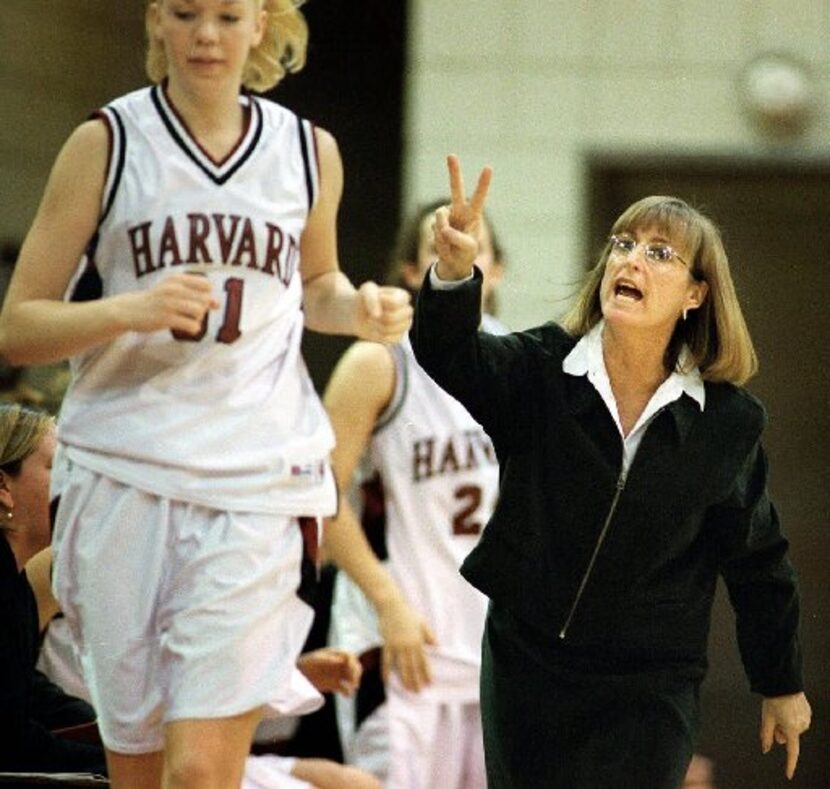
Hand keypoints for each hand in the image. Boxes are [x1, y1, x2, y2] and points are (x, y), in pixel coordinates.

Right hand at [117, 272, 218, 335]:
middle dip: (203, 309)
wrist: (129, 310)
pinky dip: (193, 329)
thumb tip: (217, 303)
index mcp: (176, 279)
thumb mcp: (173, 291)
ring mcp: (169, 303)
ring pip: (199, 311)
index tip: (197, 302)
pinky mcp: (165, 319)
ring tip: (189, 320)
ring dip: (198, 319)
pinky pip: (192, 325)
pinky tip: (185, 328)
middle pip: (205, 299)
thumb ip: (195, 294)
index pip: (206, 285)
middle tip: (191, 314)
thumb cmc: (156, 300)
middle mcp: (173, 288)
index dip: (206, 296)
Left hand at [297, 647, 362, 695]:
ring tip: (352, 689)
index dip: (353, 663)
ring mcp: (336, 674)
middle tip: (354, 682)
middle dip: (356, 674)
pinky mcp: (333, 685)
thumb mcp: (316, 660)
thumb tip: (341, 660)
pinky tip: (347, 695)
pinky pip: (344, 688)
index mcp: (335, 654)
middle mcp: (338, 664)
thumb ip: (328, 660)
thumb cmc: (305, 663)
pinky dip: (347, 692)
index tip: (352, 670)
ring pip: (350, 678)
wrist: (296, 676)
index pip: (350, 657)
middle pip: (353, 667)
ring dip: (353, 683)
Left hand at [354, 281, 412, 343]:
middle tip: (371, 315)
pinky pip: (393, 340)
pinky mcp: (398, 337)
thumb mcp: (366, 290)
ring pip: (396, 330)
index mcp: (402, 296)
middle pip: (396, 317)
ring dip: (380, 327)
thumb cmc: (364, 299)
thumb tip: (378, 315)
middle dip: (381, 317)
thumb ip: (371, 298)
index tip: (375, 302)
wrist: (357, 313)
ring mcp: (404, 325)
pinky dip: (381, 337)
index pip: (395, 303)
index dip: (382, 304)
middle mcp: (406, 310)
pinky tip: (375, 330)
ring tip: (372, 322)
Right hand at [377, 596, 435, 692]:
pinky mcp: (387, 645)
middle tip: (418, 692)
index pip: (423, 661)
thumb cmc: (408, 614)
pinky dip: (386, 672)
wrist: (391, 606)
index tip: (429, 683)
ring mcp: (397, 646)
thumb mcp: (422, 623)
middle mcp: (408, 645)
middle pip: (413, 667)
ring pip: (401, 666)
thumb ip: (429, 636)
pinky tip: (387, 681)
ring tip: (407, 689)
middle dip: (416, 680)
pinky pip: (386, 661)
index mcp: (418, 641)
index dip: (426, 673)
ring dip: (404, 679)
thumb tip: (437, 646)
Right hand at [433, 154, 492, 279]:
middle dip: (454, 172)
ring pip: (440, 218)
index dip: (483, 184)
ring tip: (450, 245)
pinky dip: (438, 240)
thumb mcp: (468, 249)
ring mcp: (446, 215)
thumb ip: (458, 239)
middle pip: (456, 188)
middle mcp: (459, 210)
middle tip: (451, 155)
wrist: (454, 261)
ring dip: (443, 233)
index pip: (479, 197)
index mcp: (473, 214)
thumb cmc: (466, 253)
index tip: (488, 168)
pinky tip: (444, 245)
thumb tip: (444, 230)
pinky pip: (434, 229)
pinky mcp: (436, 222)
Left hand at [760, 692, 811, 778]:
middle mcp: (802, 726)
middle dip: (780, 732)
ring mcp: (807, 719)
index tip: (788, 774)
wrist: (784, 682)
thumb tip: (765, 749)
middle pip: (789, 737)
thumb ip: (766, 735)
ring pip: (793, 729)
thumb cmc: (774, 699)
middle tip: (773, 719)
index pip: (792, 752)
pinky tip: (786, 707)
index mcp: (792, 729)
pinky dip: (791, 718)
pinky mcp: (808, 713)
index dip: (789, 764)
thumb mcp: (766, 718)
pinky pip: (798, 720)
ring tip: (779, 710)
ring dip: (785, 724)